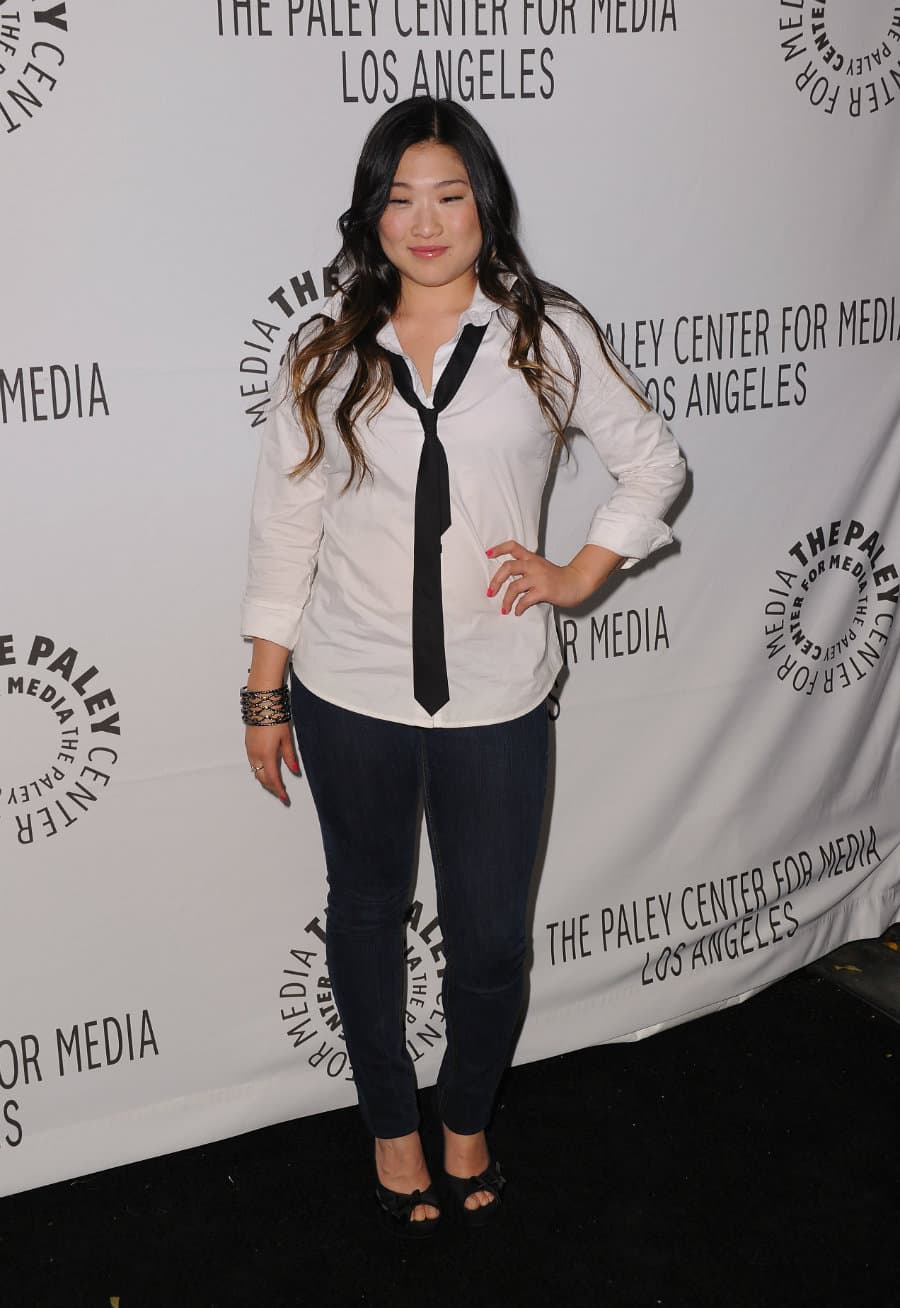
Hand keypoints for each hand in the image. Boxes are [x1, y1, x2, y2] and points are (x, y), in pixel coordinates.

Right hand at [245, 722, 299, 804]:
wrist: (261, 703)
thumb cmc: (275, 717)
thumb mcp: (286, 738)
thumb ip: (289, 756)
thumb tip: (294, 771)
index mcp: (266, 755)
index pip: (273, 779)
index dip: (279, 790)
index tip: (285, 798)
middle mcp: (255, 755)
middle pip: (262, 778)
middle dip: (272, 787)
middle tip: (281, 792)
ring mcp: (249, 750)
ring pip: (256, 771)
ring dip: (265, 779)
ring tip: (275, 783)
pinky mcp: (248, 744)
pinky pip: (253, 763)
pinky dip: (259, 770)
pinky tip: (266, 769)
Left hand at [486, 539, 623, 614]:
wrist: (577, 582)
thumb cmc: (558, 577)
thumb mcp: (541, 567)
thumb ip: (525, 568)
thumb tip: (505, 579)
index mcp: (532, 558)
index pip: (513, 546)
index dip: (499, 548)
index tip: (488, 554)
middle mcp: (534, 565)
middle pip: (508, 567)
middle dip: (496, 581)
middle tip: (490, 592)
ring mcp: (539, 578)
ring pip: (514, 586)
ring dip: (506, 600)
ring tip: (504, 609)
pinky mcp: (544, 590)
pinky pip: (525, 600)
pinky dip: (519, 607)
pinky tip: (518, 611)